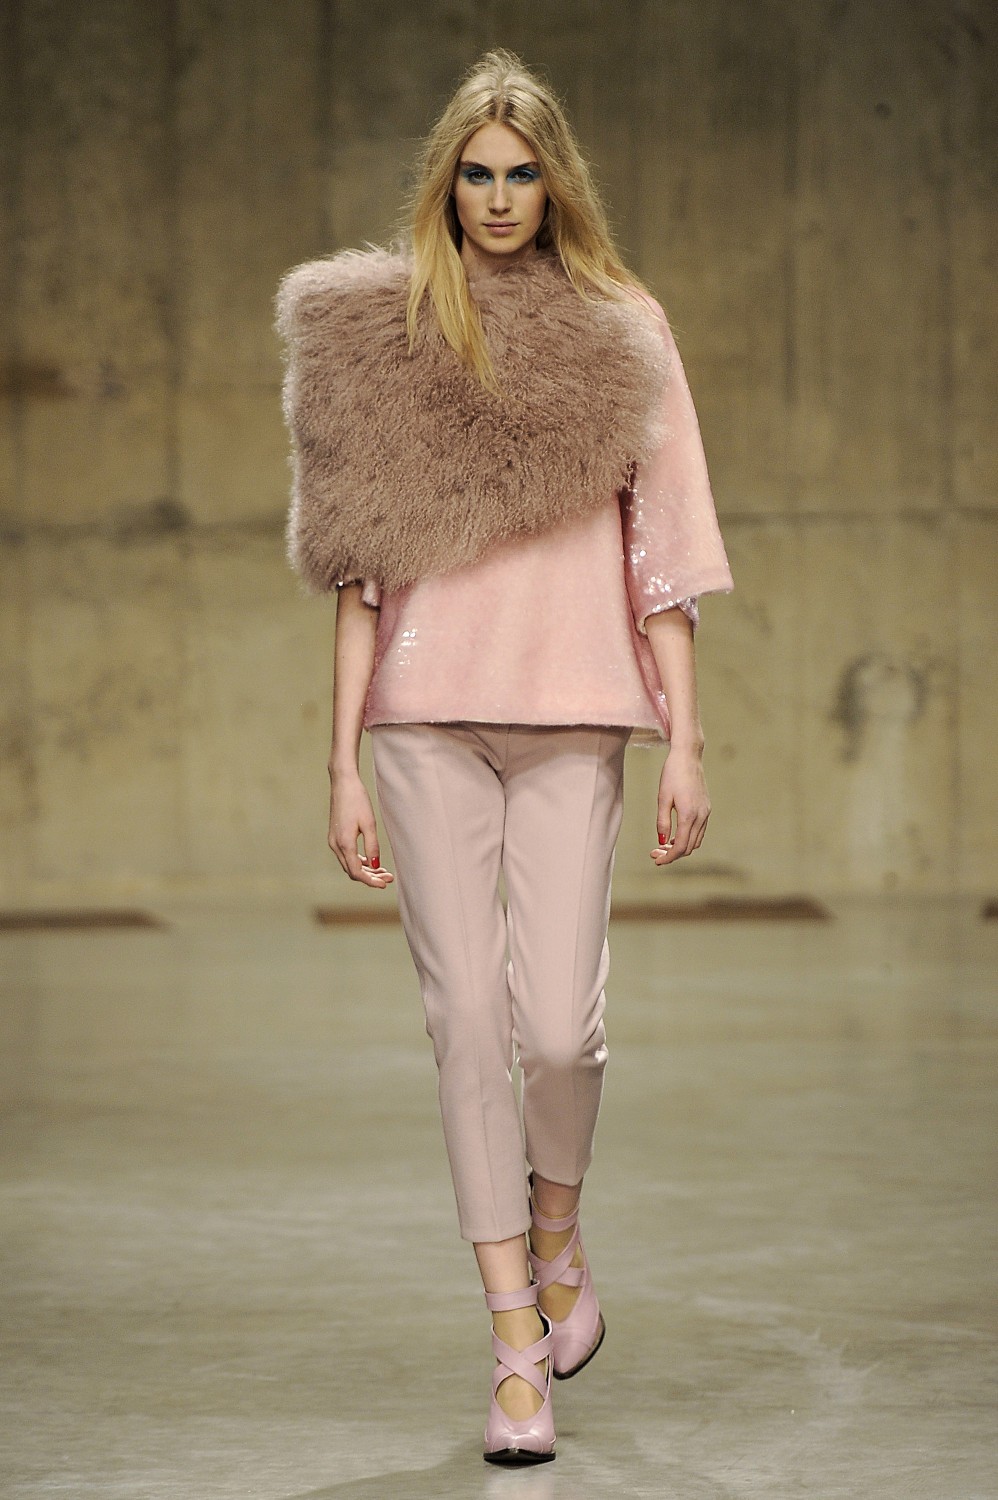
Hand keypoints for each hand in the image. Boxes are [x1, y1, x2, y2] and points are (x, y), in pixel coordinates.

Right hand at [328, 768, 393, 887]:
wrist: (343, 783)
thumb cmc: (357, 800)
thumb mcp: (369, 823)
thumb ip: (372, 846)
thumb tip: (376, 865)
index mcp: (344, 843)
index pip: (357, 872)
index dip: (371, 881)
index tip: (385, 883)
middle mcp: (335, 845)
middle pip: (352, 871)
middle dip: (370, 877)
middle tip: (388, 878)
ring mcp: (333, 841)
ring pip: (349, 864)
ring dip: (365, 870)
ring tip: (383, 871)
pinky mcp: (335, 836)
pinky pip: (346, 856)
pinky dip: (359, 861)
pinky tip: (371, 860)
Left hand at [649, 746, 710, 865]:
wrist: (688, 756)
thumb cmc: (672, 774)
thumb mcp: (662, 798)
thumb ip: (662, 822)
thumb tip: (662, 841)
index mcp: (689, 815)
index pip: (681, 847)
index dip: (668, 857)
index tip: (656, 860)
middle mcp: (701, 816)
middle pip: (689, 847)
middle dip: (672, 854)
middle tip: (655, 852)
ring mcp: (706, 812)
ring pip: (695, 840)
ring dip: (681, 846)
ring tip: (663, 845)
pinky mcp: (706, 808)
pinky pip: (699, 830)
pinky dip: (688, 837)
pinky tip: (675, 834)